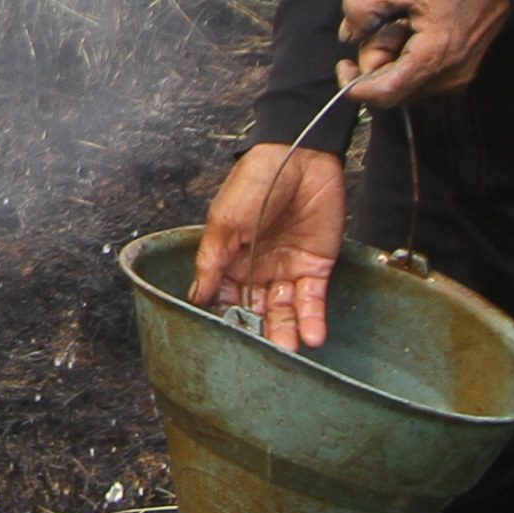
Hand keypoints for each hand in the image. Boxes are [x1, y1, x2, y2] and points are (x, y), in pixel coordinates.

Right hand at [191, 142, 345, 350]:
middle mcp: (258, 268)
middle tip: (263, 355)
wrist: (299, 158)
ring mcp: (288, 268)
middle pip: (258, 311)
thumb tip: (196, 297)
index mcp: (230, 259)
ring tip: (288, 351)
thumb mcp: (224, 223)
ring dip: (287, 332)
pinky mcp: (317, 265)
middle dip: (261, 333)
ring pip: (286, 310)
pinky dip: (313, 319)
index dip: (228, 320)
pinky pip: (314, 299)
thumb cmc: (254, 183)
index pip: (226, 300)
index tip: (228, 342)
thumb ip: (211, 263)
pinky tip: (312, 336)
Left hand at [337, 0, 508, 106]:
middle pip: (390, 88)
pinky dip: (405, 55)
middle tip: (388, 22)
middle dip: (376, 57)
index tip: (343, 64)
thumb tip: (348, 36)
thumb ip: (363, 8)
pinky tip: (416, 28)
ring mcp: (455, 78)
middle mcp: (448, 76)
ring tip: (406, 21)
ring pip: (401, 82)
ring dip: (391, 54)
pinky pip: (416, 75)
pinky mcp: (456, 73)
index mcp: (434, 55)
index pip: (384, 94)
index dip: (355, 85)